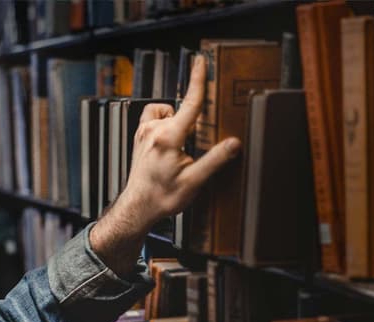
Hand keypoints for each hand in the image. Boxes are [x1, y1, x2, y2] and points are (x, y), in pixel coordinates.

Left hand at [119, 54, 241, 230]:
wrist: (138, 207)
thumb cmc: (163, 197)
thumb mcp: (194, 181)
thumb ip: (215, 160)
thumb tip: (234, 144)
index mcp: (168, 138)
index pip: (189, 104)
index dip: (198, 81)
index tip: (201, 61)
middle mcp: (153, 130)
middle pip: (181, 112)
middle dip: (193, 123)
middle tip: (192, 150)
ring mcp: (143, 132)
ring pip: (167, 113)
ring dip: (177, 123)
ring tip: (180, 147)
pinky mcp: (139, 136)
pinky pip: (155, 118)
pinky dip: (164, 124)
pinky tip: (169, 142)